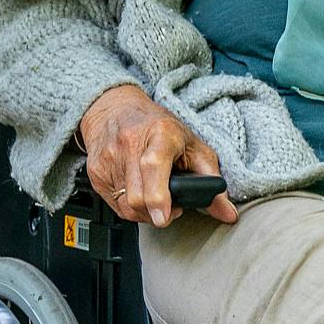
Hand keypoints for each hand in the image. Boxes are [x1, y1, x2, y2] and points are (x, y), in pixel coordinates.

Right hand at [78, 84, 237, 228]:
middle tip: (171, 203)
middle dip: (158, 210)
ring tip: (155, 195)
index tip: (164, 215)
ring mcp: (109, 159)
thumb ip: (212, 180)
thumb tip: (228, 214)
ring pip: (127, 207)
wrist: (115, 108)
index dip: (158, 196)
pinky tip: (138, 190)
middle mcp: (130, 143)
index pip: (153, 166)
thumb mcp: (193, 145)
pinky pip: (115, 206)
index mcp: (160, 133)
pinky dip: (130, 207)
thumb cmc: (158, 127)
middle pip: (138, 197)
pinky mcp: (95, 172)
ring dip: (145, 211)